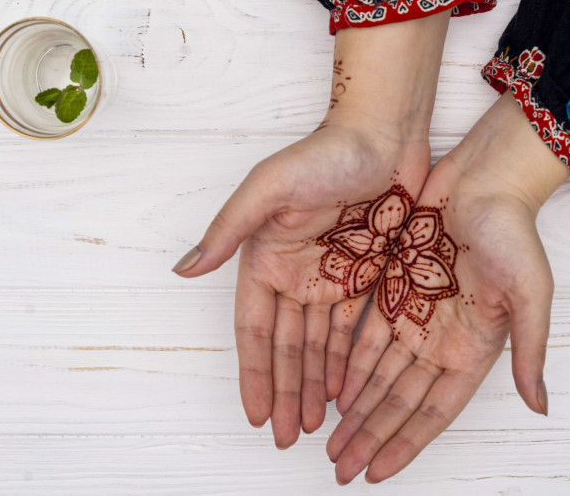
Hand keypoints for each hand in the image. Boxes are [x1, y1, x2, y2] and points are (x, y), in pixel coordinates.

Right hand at [172, 13, 450, 448]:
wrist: (385, 131)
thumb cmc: (324, 153)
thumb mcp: (268, 189)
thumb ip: (227, 232)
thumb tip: (183, 271)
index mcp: (268, 257)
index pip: (256, 329)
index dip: (255, 373)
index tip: (258, 414)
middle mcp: (296, 271)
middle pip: (289, 346)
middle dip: (287, 391)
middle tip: (290, 437)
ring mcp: (333, 274)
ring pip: (321, 344)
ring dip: (316, 384)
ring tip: (318, 426)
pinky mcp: (367, 273)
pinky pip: (355, 327)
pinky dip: (349, 360)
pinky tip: (347, 390)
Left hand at [326, 93, 569, 483]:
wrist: (485, 176)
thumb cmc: (513, 232)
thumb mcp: (530, 294)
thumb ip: (528, 351)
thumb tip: (540, 407)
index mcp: (473, 347)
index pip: (432, 410)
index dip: (404, 443)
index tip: (375, 473)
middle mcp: (442, 338)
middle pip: (398, 400)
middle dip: (369, 435)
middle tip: (339, 467)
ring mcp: (417, 313)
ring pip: (378, 373)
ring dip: (355, 407)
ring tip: (328, 438)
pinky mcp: (394, 286)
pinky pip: (365, 334)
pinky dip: (348, 363)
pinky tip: (331, 388)